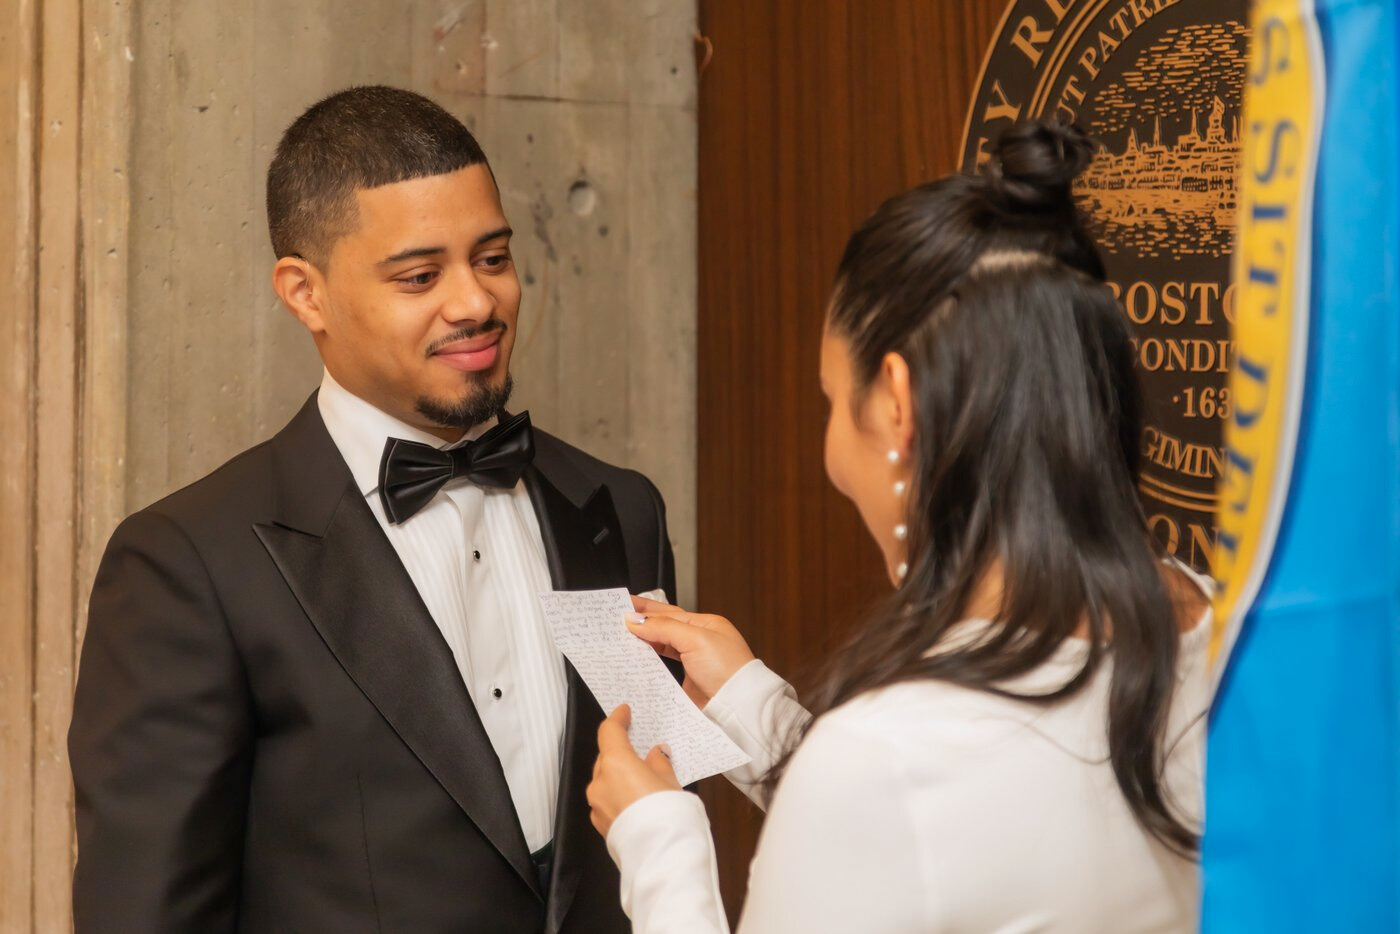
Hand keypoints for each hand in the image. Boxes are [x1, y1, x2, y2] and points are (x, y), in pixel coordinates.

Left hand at [587, 705, 680, 837]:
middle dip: (621, 753)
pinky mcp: (599, 823)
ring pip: (605, 780)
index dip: (617, 719)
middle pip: (606, 757)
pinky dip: (617, 795)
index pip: (609, 731)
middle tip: (641, 752)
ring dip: (619, 776)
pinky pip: (606, 800)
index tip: (623, 713)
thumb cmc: (668, 814)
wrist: (662, 853)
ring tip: (642, 779)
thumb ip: (658, 763)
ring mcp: (596, 804)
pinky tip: (635, 800)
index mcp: (616, 763)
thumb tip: (655, 755)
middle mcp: (600, 782)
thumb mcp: (669, 780)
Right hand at [628, 596, 755, 707]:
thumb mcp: (696, 640)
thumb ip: (664, 628)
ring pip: (660, 649)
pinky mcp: (685, 684)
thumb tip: (636, 621)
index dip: (644, 608)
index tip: (623, 604)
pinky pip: (661, 671)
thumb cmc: (729, 670)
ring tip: (619, 638)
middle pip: (662, 628)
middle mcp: (698, 642)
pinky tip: (634, 663)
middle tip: (615, 619)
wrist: (738, 707)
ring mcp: (692, 664)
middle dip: (639, 623)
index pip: (668, 612)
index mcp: (705, 625)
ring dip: (641, 644)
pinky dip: (647, 666)